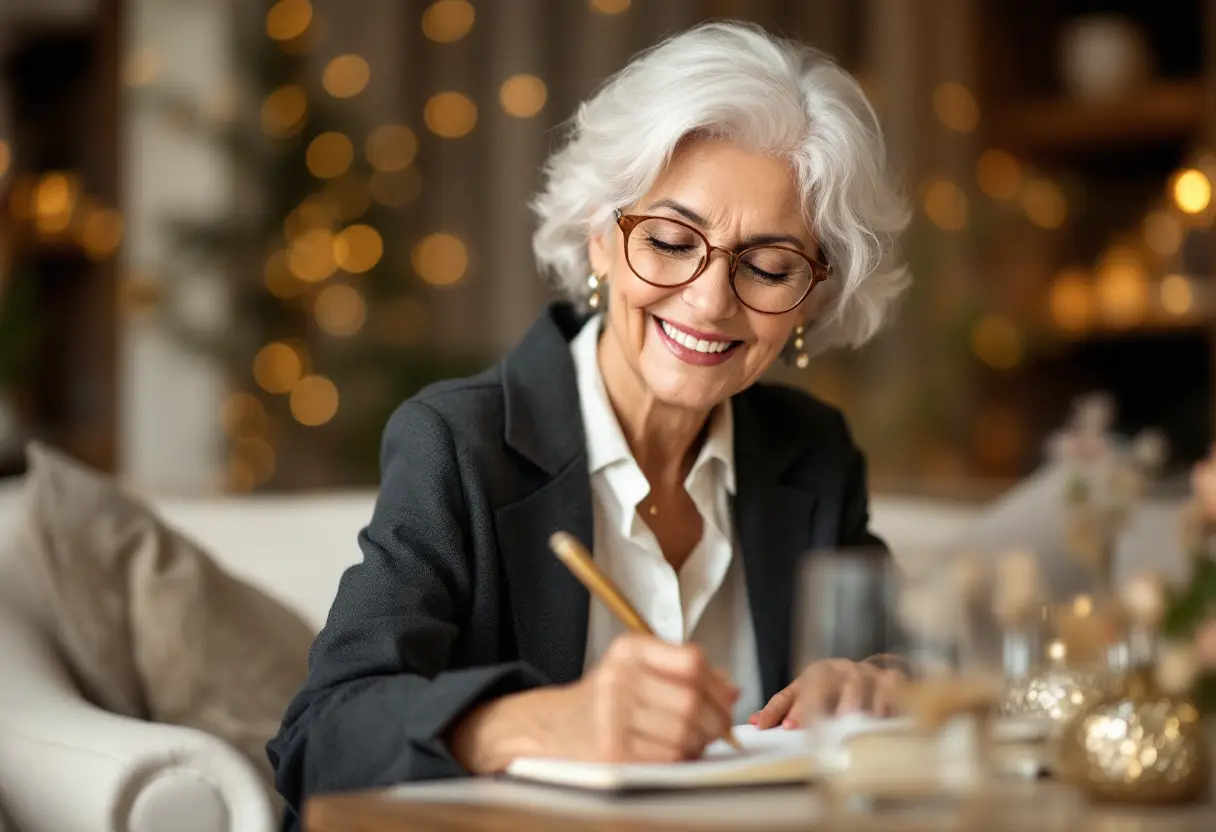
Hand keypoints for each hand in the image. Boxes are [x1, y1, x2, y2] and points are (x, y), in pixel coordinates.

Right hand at [448, 634, 737, 772]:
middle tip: (720, 730)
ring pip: (683, 732)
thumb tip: (731, 688)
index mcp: (629, 650)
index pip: (692, 661)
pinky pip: (666, 757)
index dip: (717, 685)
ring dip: (698, 742)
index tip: (726, 701)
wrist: (554, 727)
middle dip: (715, 720)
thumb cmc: (606, 699)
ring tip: (692, 741)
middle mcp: (618, 676)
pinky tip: (672, 753)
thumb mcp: (639, 670)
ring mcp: (611, 714)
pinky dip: (679, 759)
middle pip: (691, 700)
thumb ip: (684, 673)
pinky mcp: (611, 750)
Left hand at [749, 658, 905, 728]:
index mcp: (814, 675)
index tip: (773, 727)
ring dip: (848, 701)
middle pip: (820, 685)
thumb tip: (754, 722)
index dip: (778, 709)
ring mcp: (865, 674)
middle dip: (808, 706)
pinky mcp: (891, 681)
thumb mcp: (812, 695)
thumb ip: (786, 708)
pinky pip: (889, 688)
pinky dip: (884, 700)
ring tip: (843, 719)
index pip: (790, 693)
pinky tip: (878, 716)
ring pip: (855, 684)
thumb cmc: (839, 690)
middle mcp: (838, 671)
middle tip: (799, 726)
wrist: (880, 675)